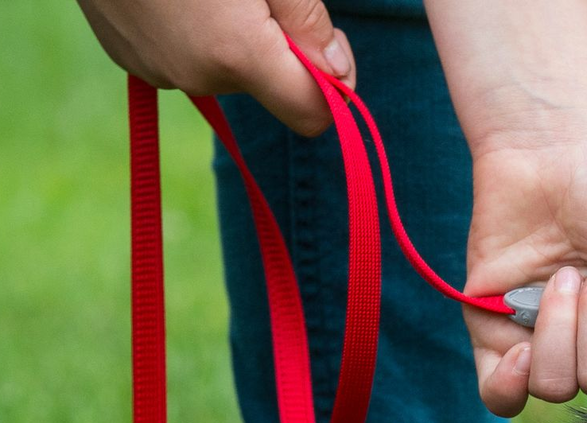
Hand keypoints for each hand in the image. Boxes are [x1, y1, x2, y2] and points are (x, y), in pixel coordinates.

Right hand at [76, 0, 355, 136]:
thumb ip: (307, 20)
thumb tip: (338, 75)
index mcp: (237, 54)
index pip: (313, 116)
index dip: (333, 88)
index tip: (330, 46)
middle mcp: (197, 76)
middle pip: (267, 86)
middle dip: (276, 47)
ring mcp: (156, 69)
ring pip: (223, 71)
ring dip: (231, 36)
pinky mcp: (127, 57)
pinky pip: (183, 57)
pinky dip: (192, 32)